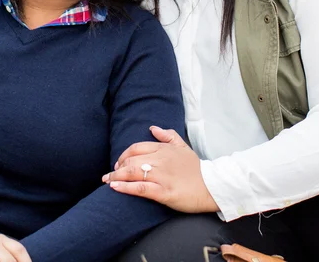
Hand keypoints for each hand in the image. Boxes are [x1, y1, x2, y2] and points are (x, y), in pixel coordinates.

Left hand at [101, 126, 219, 213]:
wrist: (212, 187)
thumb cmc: (196, 169)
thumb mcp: (183, 147)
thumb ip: (168, 136)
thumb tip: (153, 127)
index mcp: (164, 149)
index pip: (136, 148)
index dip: (124, 155)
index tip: (118, 163)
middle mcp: (161, 161)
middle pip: (131, 160)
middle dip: (117, 167)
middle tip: (110, 174)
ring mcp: (162, 176)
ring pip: (133, 173)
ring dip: (116, 177)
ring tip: (107, 181)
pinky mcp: (164, 192)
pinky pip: (141, 188)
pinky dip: (126, 187)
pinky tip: (115, 188)